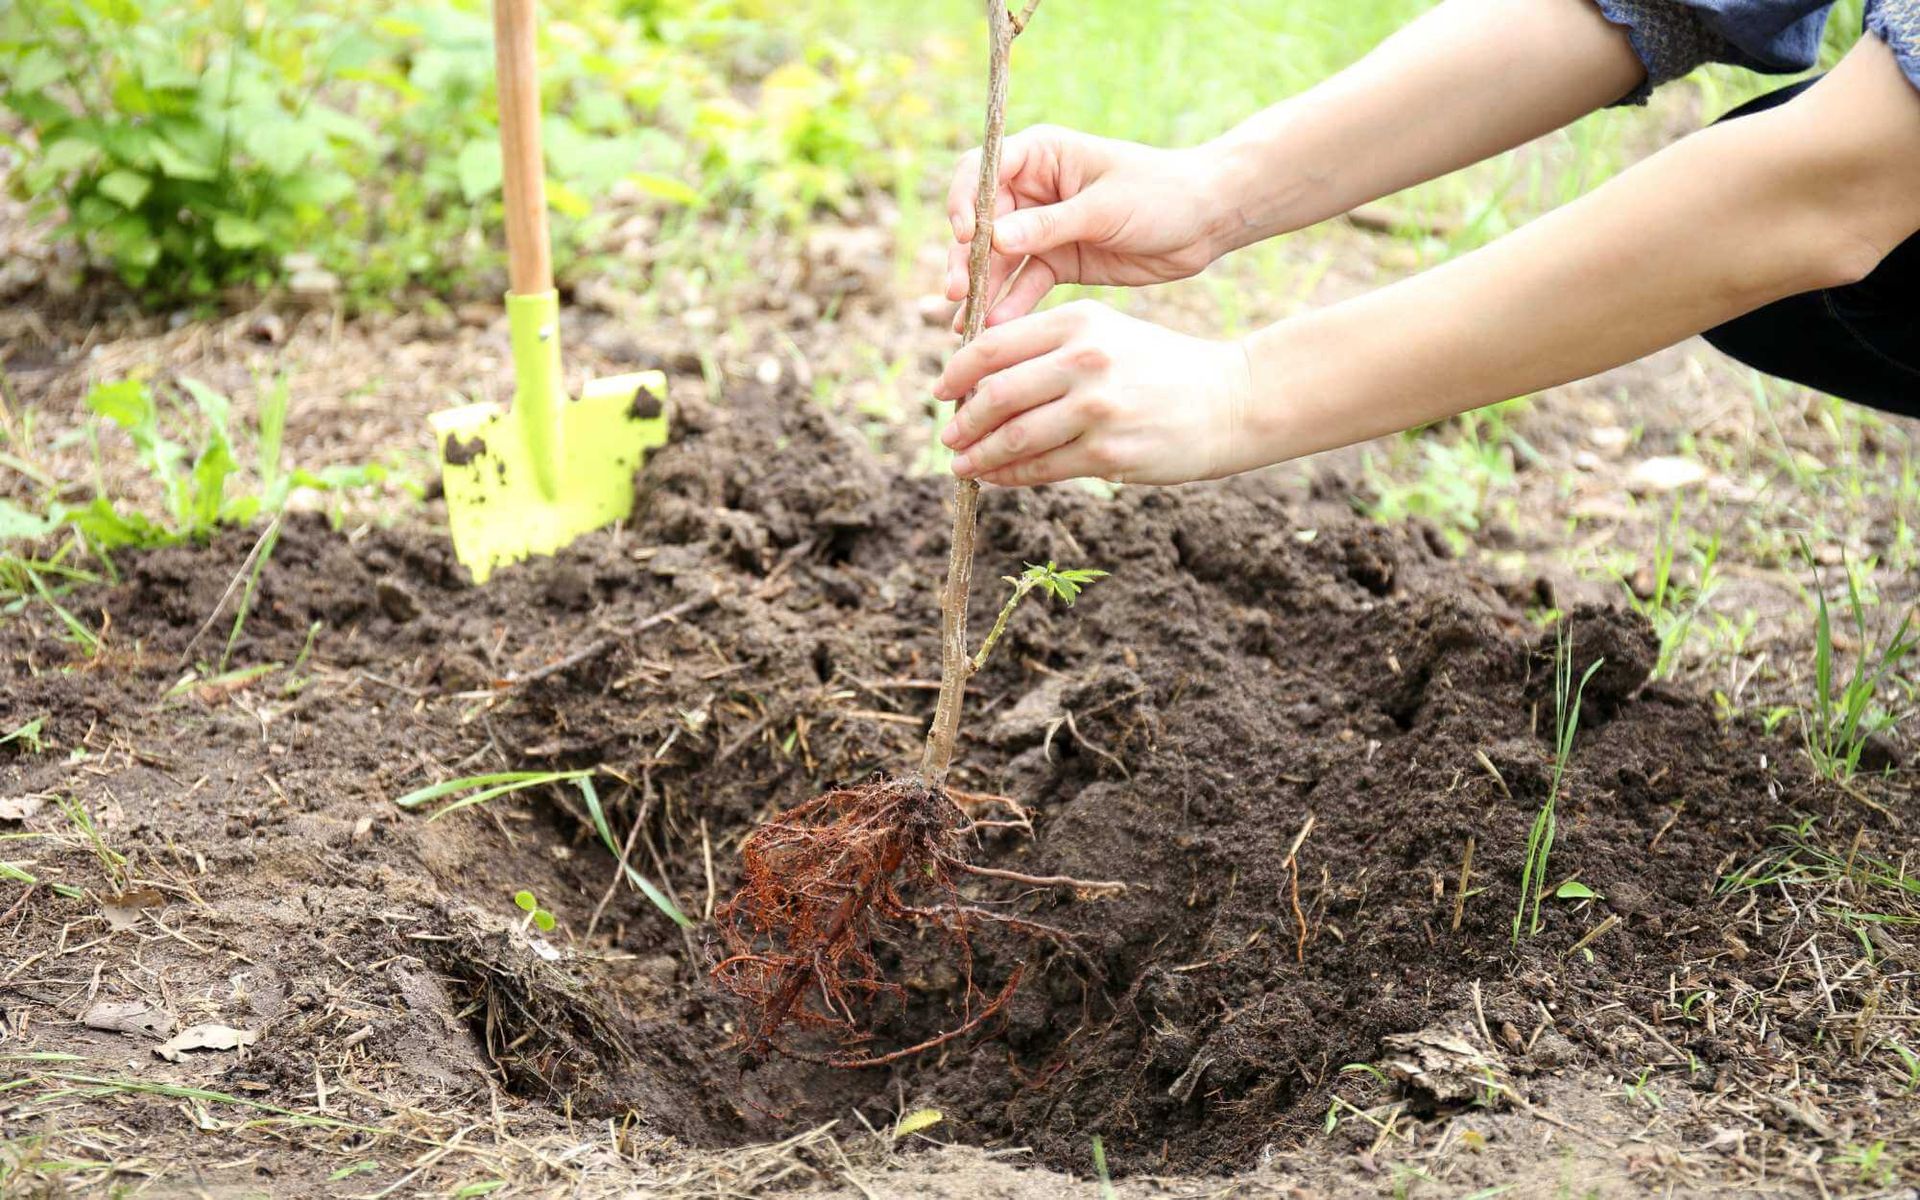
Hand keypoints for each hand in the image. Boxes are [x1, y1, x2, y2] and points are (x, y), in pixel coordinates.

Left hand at [933, 301, 1254, 486]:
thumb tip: (978, 380)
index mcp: (1077, 321)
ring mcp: (1097, 407)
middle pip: (995, 395)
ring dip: (978, 456)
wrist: (1229, 400)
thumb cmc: (1158, 368)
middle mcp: (1084, 359)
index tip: (941, 392)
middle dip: (962, 421)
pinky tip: (995, 478)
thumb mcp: (1106, 334)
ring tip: (962, 465)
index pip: (992, 346)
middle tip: (948, 436)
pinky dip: (1009, 476)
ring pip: (1013, 437)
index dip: (956, 373)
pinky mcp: (1109, 451)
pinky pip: (1041, 468)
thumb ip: (1047, 348)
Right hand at [946, 126, 1223, 327]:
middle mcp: (1033, 190)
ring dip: (981, 289)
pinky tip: (997, 328)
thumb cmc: (1160, 194)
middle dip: (965, 258)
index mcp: (1040, 156)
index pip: (981, 171)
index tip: (966, 235)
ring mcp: (1042, 229)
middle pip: (980, 222)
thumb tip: (992, 238)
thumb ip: (1049, 225)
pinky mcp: (1057, 262)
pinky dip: (1011, 305)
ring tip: (967, 324)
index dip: (964, 202)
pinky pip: (1024, 284)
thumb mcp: (1105, 207)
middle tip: (957, 292)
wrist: (1204, 221)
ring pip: (996, 260)